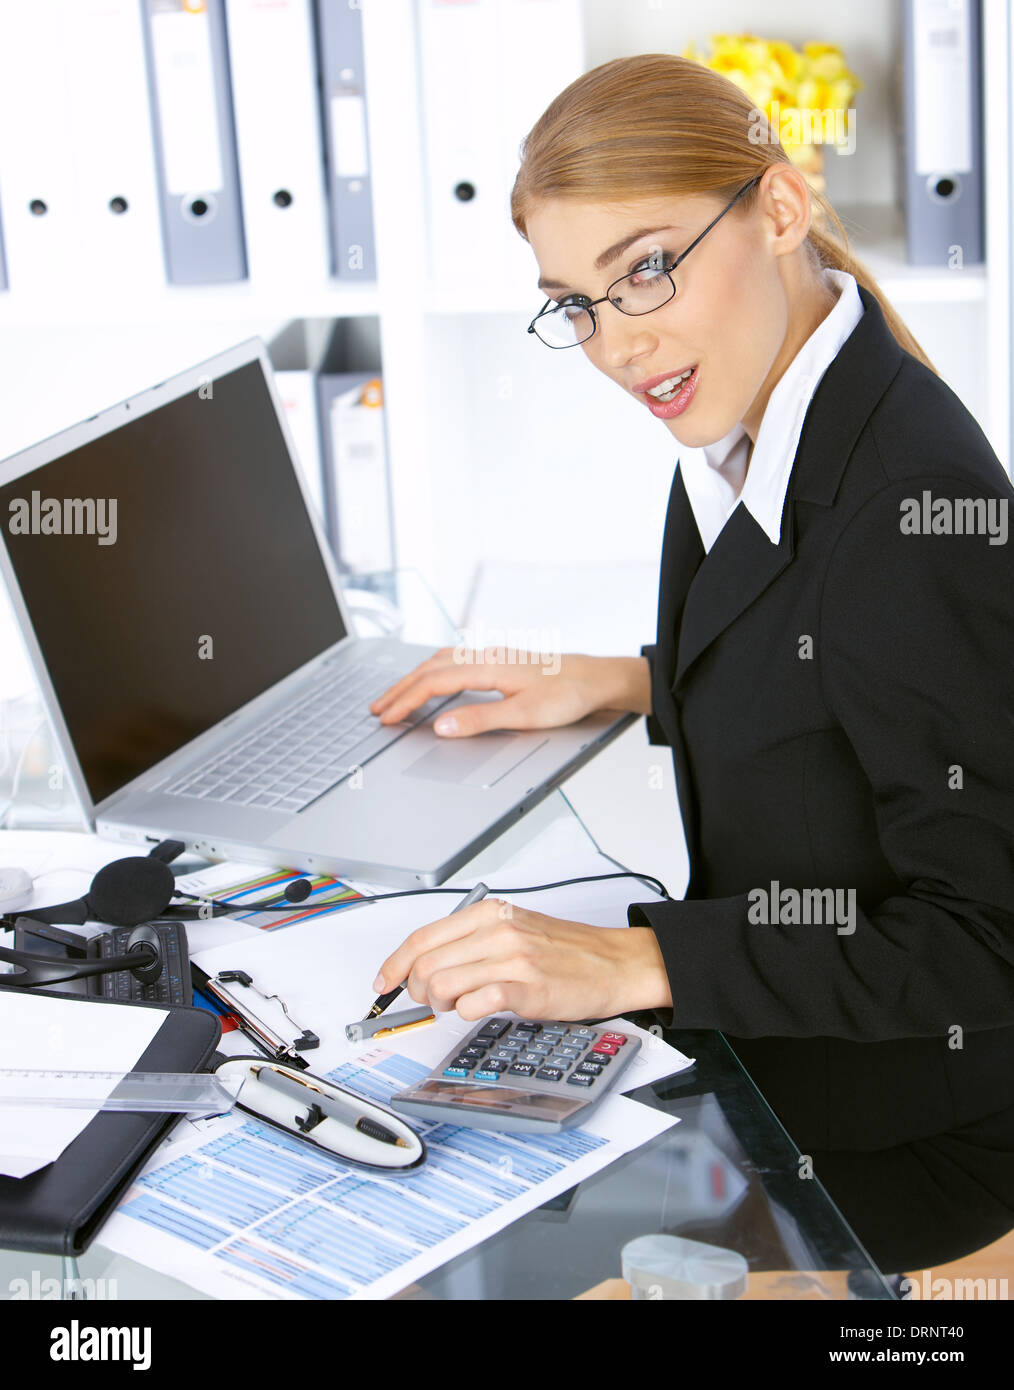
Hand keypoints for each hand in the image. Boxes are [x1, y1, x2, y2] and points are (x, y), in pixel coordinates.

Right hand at [371, 647, 649, 736]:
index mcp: (488, 667)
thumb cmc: (569, 694)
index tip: (386, 717)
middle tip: (377, 708)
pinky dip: (433, 671)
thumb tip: (441, 726)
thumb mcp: (525, 715)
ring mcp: (493, 656)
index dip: (406, 701)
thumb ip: (481, 720)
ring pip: (440, 662)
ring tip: (396, 695)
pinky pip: (454, 661)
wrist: (598, 679)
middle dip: (400, 689)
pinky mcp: (500, 660)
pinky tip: (433, 678)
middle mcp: (486, 656)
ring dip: (414, 678)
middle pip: (430, 668)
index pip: (433, 683)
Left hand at [371, 897, 671, 1021]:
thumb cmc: (566, 949)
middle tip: (432, 999)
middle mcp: (498, 931)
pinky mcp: (526, 989)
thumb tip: (427, 960)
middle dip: (417, 989)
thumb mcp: (515, 927)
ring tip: (458, 1005)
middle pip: (425, 963)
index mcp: (490, 913)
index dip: (394, 963)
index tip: (384, 982)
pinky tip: (480, 1009)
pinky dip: (467, 1013)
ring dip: (441, 1004)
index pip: (422, 936)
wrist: (614, 963)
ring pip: (442, 985)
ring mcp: (512, 959)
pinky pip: (473, 1005)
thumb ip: (473, 938)